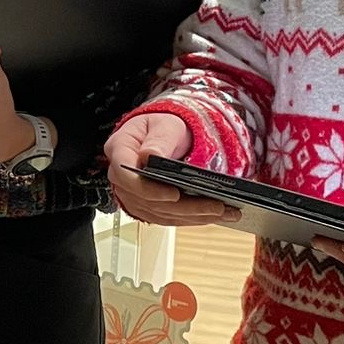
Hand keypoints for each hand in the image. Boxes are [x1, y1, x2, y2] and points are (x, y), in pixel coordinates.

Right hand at [104, 113, 237, 226]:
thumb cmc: (161, 126)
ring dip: (192, 216)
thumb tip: (149, 156)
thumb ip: (158, 141)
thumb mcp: (165, 125)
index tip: (174, 194)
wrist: (164, 135)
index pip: (125, 175)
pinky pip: (166, 217)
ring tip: (223, 211)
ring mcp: (132, 193)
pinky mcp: (146, 205)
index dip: (148, 189)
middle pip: (147, 200)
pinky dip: (190, 218)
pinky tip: (212, 215)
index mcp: (120, 149)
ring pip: (160, 212)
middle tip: (214, 206)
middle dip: (183, 207)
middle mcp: (122, 176)